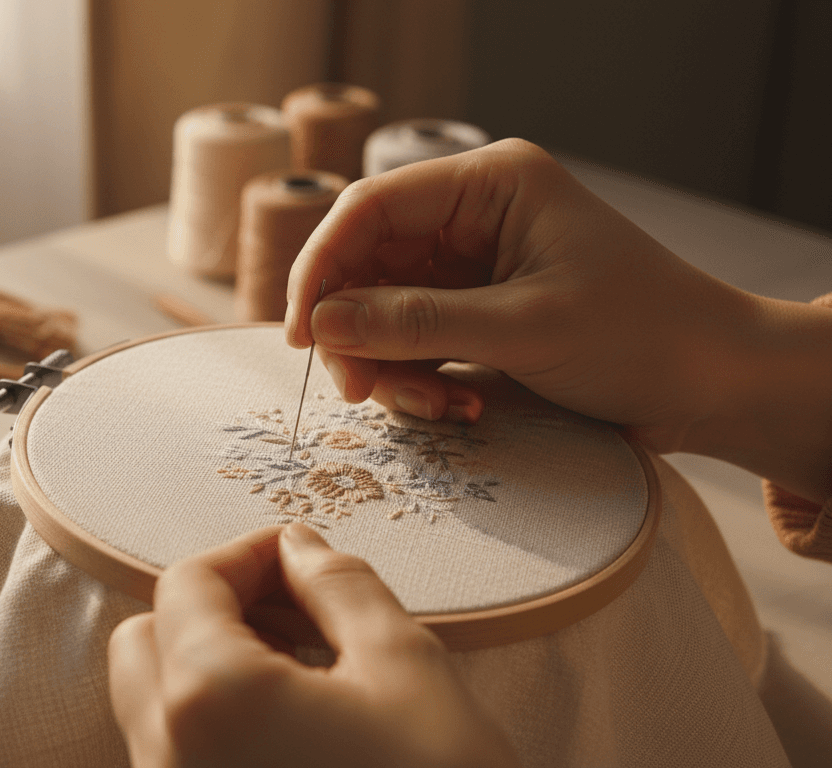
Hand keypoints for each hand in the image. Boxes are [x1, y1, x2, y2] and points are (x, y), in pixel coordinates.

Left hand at [107, 524, 517, 767]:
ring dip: (210, 665)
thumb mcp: (407, 670)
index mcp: (207, 696)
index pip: (187, 583)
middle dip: (211, 609)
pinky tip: (294, 730)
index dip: (246, 554)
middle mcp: (163, 754)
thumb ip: (340, 587)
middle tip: (297, 613)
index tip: (300, 556)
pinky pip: (175, 757)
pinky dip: (214, 724)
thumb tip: (298, 547)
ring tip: (307, 672)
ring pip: (154, 704)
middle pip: (146, 639)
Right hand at [285, 139, 831, 503]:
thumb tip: (322, 322)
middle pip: (366, 266)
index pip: (370, 208)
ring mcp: (473, 270)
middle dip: (357, 331)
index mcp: (490, 185)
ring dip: (392, 369)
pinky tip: (461, 411)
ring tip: (440, 410)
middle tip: (360, 390)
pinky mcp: (477, 317)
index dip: (321, 267)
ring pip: (381, 313)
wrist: (713, 385)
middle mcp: (474, 218)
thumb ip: (417, 323)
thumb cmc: (644, 335)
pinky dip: (420, 384)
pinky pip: (413, 346)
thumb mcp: (524, 328)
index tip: (302, 333)